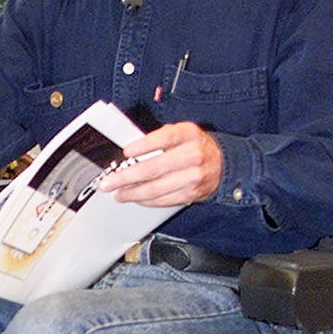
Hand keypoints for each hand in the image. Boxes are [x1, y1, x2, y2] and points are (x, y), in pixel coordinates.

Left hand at [98, 121, 222, 207]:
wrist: (222, 164)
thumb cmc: (195, 146)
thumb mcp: (182, 133)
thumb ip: (159, 138)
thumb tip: (130, 152)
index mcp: (188, 134)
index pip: (165, 138)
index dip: (144, 145)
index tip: (126, 152)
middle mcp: (193, 155)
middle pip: (155, 168)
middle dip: (127, 177)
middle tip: (109, 182)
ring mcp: (194, 176)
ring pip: (157, 188)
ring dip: (134, 193)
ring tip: (119, 194)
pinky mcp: (192, 193)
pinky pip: (165, 200)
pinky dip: (147, 201)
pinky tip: (136, 198)